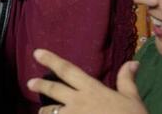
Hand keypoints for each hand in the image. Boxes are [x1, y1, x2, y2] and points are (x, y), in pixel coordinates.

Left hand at [26, 49, 146, 113]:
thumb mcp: (132, 99)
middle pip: (53, 89)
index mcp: (92, 89)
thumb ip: (127, 80)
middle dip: (40, 84)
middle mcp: (79, 101)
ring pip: (50, 111)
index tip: (37, 53)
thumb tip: (132, 62)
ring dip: (45, 111)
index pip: (68, 70)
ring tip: (43, 112)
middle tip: (29, 82)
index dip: (51, 60)